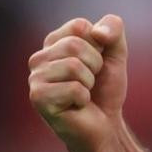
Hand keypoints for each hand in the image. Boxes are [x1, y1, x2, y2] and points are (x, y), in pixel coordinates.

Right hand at [28, 15, 127, 149]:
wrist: (105, 125)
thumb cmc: (105, 89)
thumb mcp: (116, 52)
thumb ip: (113, 28)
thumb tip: (97, 32)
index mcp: (54, 42)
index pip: (79, 26)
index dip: (98, 45)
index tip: (96, 63)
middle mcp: (39, 58)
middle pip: (74, 45)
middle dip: (95, 65)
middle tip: (90, 82)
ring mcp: (35, 79)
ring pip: (73, 66)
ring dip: (88, 83)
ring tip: (82, 94)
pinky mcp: (38, 98)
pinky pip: (74, 88)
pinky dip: (83, 98)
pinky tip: (76, 106)